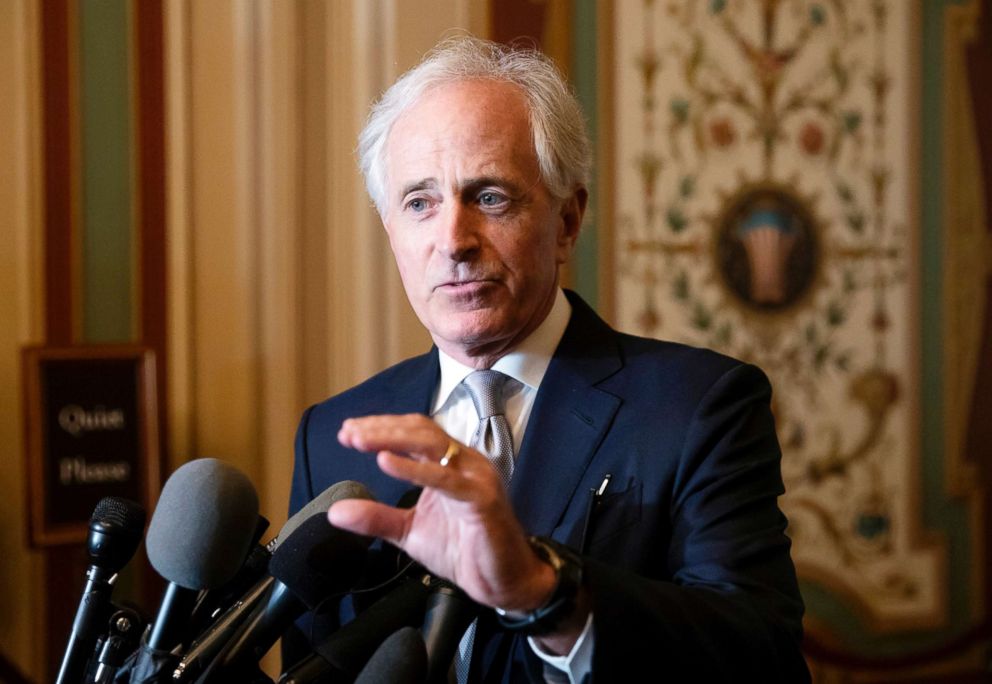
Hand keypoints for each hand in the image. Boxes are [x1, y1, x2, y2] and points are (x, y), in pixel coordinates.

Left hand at [328, 414, 555, 611]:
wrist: (501, 581)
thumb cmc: (463, 549)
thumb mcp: (410, 531)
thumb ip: (376, 518)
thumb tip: (336, 511)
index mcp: (449, 464)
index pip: (413, 432)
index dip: (380, 428)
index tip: (347, 433)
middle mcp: (463, 462)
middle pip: (420, 430)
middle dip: (381, 428)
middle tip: (348, 433)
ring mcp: (474, 476)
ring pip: (432, 443)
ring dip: (392, 438)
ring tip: (360, 440)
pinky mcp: (481, 498)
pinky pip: (445, 479)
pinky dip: (414, 469)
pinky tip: (386, 463)